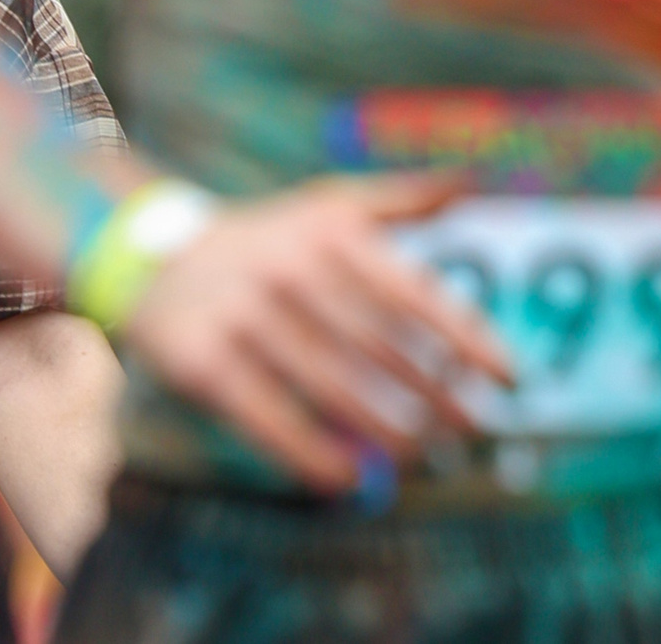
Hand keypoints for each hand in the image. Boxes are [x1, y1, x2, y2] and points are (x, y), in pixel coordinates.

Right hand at [120, 176, 512, 490]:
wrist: (150, 256)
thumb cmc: (268, 239)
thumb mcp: (328, 205)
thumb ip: (402, 199)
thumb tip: (475, 182)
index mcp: (328, 233)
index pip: (413, 293)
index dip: (467, 339)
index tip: (510, 379)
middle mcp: (287, 270)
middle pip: (380, 349)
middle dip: (436, 397)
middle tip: (473, 432)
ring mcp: (242, 317)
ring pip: (331, 389)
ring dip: (386, 432)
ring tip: (423, 457)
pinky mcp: (204, 362)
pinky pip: (269, 420)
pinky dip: (312, 455)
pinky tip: (348, 479)